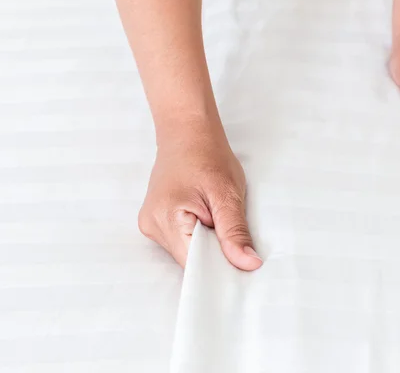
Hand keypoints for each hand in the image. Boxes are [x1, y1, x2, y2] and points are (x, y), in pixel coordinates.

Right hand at [137, 122, 261, 270]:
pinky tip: (206, 217)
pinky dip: (199, 235)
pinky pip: (182, 241)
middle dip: (215, 254)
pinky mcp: (158, 220)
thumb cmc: (206, 154)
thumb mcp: (228, 193)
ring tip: (216, 217)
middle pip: (190, 261)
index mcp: (166, 219)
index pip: (194, 265)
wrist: (187, 131)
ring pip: (187, 252)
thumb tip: (248, 263)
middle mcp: (152, 226)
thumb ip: (235, 231)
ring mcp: (152, 224)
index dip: (219, 268)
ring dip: (207, 243)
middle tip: (233, 233)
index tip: (240, 266)